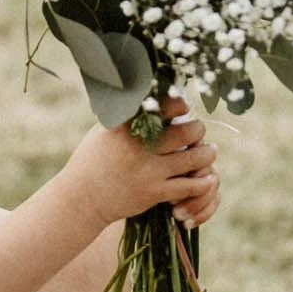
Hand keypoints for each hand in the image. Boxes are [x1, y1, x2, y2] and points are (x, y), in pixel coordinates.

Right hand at [63, 92, 218, 227]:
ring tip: (209, 151)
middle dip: (198, 130)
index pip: (163, 107)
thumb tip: (154, 94)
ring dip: (207, 153)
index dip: (180, 105)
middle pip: (186, 132)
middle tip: (199, 130)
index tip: (185, 106)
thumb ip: (127, 115)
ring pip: (193, 158)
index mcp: (125, 126)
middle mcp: (138, 146)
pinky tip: (207, 177)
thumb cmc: (94, 159)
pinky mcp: (154, 192)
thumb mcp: (105, 130)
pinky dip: (202, 181)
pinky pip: (189, 186)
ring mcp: (147, 170)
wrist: (83, 197)